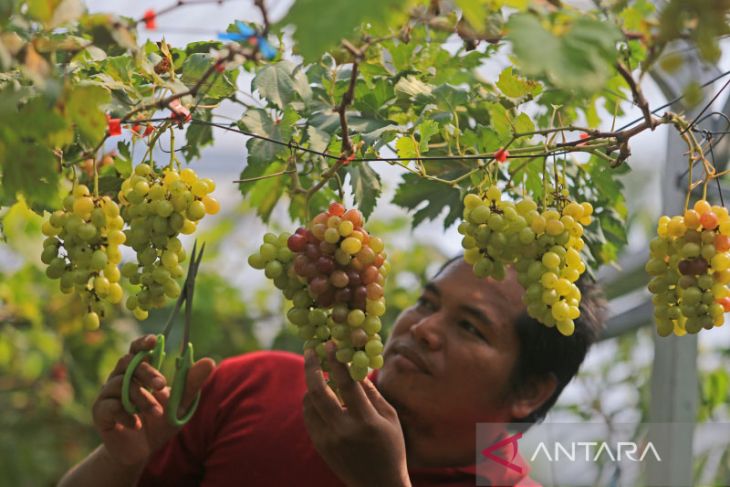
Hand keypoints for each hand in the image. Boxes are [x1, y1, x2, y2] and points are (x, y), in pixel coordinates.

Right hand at [92, 335, 215, 466]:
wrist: (143, 450)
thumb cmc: (161, 421)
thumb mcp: (180, 403)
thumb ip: (191, 383)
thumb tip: (209, 361)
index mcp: (139, 372)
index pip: (136, 349)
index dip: (143, 342)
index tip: (154, 341)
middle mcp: (120, 378)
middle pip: (128, 363)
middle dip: (147, 372)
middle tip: (163, 385)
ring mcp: (108, 394)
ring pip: (120, 385)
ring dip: (142, 399)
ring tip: (157, 413)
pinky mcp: (100, 413)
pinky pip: (109, 406)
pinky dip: (126, 415)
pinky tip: (137, 425)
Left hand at [303, 343, 410, 486]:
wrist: (377, 485)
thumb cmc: (391, 448)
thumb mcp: (390, 418)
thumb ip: (372, 392)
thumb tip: (355, 368)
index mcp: (365, 421)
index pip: (345, 383)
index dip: (335, 360)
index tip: (329, 343)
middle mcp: (343, 430)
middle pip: (318, 390)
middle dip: (312, 366)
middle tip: (310, 350)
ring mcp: (328, 439)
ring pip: (309, 402)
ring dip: (312, 383)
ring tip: (319, 372)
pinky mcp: (320, 446)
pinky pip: (308, 415)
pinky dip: (311, 400)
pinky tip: (320, 394)